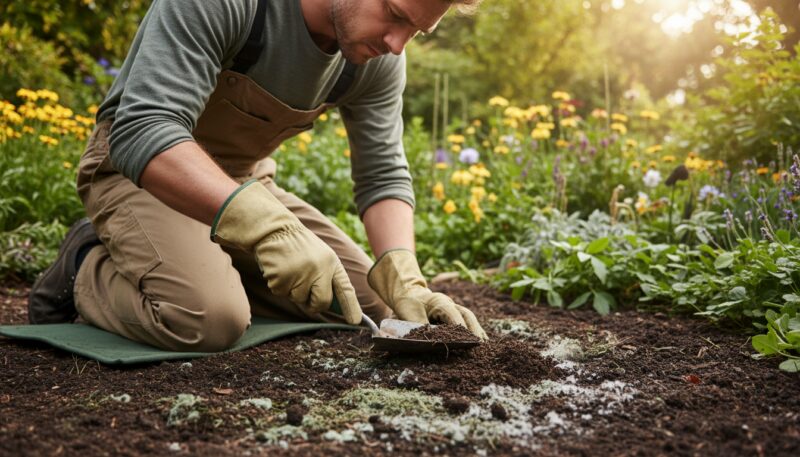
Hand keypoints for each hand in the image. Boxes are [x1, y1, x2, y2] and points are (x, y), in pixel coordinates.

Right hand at [211, 180, 361, 323]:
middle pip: (321, 302)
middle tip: (305, 293)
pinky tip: (279, 269)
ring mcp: (300, 274)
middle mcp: (319, 269)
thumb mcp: (321, 257)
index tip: (355, 322)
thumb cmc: (300, 246)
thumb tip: (331, 305)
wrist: (276, 230)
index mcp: (331, 263)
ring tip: (290, 270)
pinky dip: (278, 285)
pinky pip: (280, 293)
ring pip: (298, 299)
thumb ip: (328, 278)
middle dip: (314, 304)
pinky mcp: (282, 277)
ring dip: (292, 291)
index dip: (351, 307)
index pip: (345, 289)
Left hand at [367, 249, 487, 339]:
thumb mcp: (410, 315)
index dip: (460, 328)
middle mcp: (449, 303)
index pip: (453, 315)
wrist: (407, 292)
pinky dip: (473, 329)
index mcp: (439, 302)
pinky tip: (480, 340)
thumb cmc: (408, 303)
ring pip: (468, 317)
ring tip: (484, 344)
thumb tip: (431, 342)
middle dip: (474, 330)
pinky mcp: (452, 313)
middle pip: (466, 315)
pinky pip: (466, 320)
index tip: (466, 340)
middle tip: (480, 344)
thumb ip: (420, 328)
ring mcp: (452, 307)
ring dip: (476, 330)